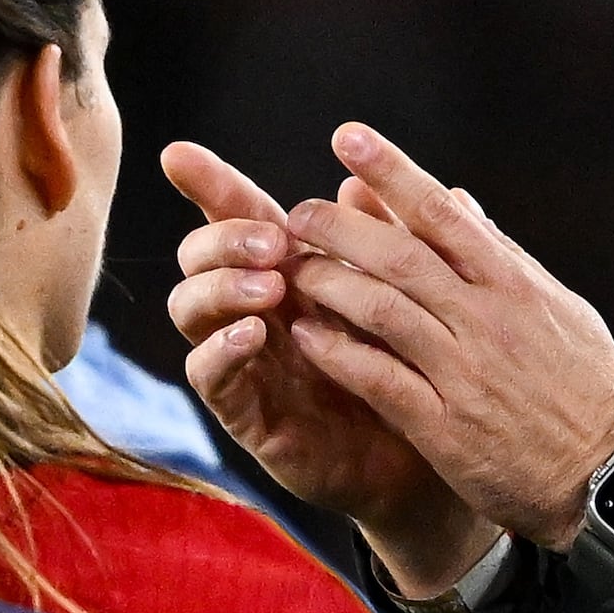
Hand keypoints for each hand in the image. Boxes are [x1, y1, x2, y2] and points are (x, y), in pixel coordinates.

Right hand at [160, 142, 485, 586]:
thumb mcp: (405, 296)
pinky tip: (253, 334)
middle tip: (274, 243)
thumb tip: (361, 180)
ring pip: (192, 310)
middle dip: (223, 239)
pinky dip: (223, 350)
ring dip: (221, 288)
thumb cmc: (415, 368)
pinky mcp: (249, 415)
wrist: (432, 457)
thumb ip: (384, 240)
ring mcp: (247, 361)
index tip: (181, 155)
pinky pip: (211, 378)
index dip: (209, 185)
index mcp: (290, 272)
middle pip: (200, 257)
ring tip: (267, 283)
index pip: (240, 217)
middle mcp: (256, 310)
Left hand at [259, 125, 613, 562]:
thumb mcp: (563, 313)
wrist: (608, 480)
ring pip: (380, 310)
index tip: (349, 138)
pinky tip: (305, 337)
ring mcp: (465, 373)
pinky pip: (377, 378)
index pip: (443, 214)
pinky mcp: (444, 427)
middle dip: (338, 227)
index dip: (391, 172)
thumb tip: (462, 205)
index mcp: (515, 287)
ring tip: (290, 272)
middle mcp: (488, 321)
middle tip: (296, 214)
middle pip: (398, 255)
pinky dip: (337, 353)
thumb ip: (506, 259)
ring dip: (327, 285)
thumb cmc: (587, 392)